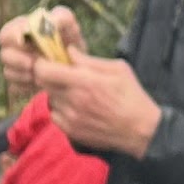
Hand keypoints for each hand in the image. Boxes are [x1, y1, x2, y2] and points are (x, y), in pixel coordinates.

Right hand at [0, 6, 82, 97]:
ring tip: (39, 74)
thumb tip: (52, 21)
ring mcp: (15, 66)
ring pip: (8, 71)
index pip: (6, 33)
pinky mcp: (19, 82)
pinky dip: (27, 85)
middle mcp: (14, 48)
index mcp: (21, 30)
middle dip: (16, 59)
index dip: (12, 38)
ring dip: (23, 74)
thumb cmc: (68, 37)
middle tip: (32, 63)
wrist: (76, 62)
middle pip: (4, 54)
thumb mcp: (69, 24)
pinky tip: (40, 83)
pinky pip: (15, 86)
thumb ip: (62, 16)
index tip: (24, 42)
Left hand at [35, 49, 162, 158]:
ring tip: (75, 94)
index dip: (42, 64)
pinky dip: (60, 110)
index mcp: (84, 81)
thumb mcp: (118, 69)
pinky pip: (55, 116)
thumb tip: (69, 52)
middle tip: (63, 76)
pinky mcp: (72, 132)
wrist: (141, 130)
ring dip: (57, 94)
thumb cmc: (132, 96)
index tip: (49, 62)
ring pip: (50, 99)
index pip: (44, 71)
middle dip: (49, 77)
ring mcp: (71, 118)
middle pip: (43, 84)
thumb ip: (90, 60)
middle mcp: (73, 100)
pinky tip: (76, 108)